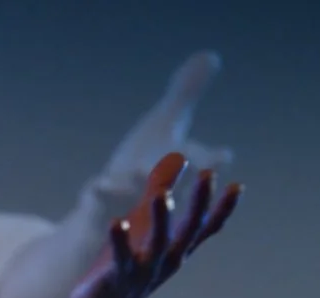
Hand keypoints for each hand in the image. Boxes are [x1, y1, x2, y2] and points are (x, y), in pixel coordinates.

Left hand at [64, 152, 240, 297]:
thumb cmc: (125, 270)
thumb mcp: (145, 228)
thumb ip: (159, 191)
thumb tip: (178, 155)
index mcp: (174, 251)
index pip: (203, 228)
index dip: (222, 209)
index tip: (237, 186)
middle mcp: (165, 262)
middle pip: (187, 231)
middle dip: (198, 204)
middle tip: (208, 175)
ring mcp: (142, 273)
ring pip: (157, 245)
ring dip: (160, 220)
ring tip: (162, 195)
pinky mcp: (116, 280)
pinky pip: (120, 259)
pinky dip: (119, 242)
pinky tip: (116, 223)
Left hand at [90, 52, 233, 211]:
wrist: (103, 218)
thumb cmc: (142, 169)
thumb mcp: (163, 126)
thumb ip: (185, 93)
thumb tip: (210, 56)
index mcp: (178, 170)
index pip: (200, 165)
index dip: (210, 162)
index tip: (223, 156)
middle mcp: (158, 192)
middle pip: (172, 180)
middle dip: (178, 170)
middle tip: (188, 159)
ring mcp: (128, 206)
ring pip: (139, 195)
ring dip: (141, 183)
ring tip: (139, 169)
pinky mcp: (98, 214)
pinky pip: (98, 206)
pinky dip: (99, 196)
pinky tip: (96, 184)